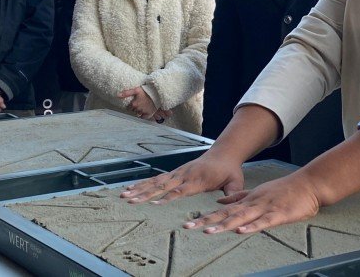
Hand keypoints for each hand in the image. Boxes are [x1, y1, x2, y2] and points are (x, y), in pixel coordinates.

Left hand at [118, 86, 161, 119]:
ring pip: (138, 113)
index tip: (133, 102)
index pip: (128, 107)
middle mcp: (138, 109)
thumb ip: (127, 93)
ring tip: (142, 106)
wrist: (157, 94)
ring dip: (138, 111)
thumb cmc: (146, 91)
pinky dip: (143, 115)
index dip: (130, 105)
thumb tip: (117, 95)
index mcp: (134, 104)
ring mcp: (143, 112)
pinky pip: (144, 117)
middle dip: (134, 108)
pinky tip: (144, 111)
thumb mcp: (136, 90)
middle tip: (138, 104)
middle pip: (133, 111)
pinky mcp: (149, 114)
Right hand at [121, 153, 244, 203]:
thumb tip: (228, 205)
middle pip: (162, 186)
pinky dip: (144, 183)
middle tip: (130, 201)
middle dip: (145, 194)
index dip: (167, 198)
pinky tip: (131, 189)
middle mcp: (184, 175)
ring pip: (156, 181)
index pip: (180, 191)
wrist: (223, 154)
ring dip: (140, 189)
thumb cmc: (229, 171)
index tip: (153, 205)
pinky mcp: (174, 173)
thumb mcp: (235, 182)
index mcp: (198, 180)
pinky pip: (157, 178)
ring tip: (124, 196)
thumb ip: (232, 193)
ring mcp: (178, 173)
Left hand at [182, 170, 321, 234]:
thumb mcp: (259, 191)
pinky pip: (263, 222)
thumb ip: (239, 197)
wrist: (308, 184)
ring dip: (225, 224)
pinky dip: (252, 226)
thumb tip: (219, 202)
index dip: (206, 216)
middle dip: (208, 221)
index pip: (223, 210)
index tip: (189, 223)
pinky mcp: (279, 214)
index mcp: (248, 200)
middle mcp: (253, 203)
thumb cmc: (285, 190)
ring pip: (242, 217)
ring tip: (208, 231)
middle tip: (189, 226)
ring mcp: (265, 208)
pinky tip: (241, 231)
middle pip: (227, 214)